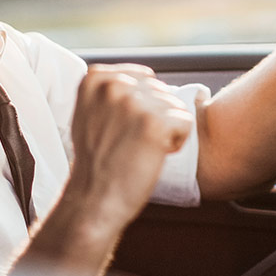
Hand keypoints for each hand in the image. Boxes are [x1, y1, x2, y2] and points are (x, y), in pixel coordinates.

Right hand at [64, 64, 193, 231]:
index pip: (144, 77)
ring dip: (166, 130)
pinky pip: (185, 122)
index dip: (142, 106)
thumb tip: (146, 77)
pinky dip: (176, 142)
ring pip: (175, 106)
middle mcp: (113, 85)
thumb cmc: (97, 162)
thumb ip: (112, 90)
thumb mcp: (89, 113)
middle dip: (154, 117)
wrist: (94, 199)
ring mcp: (134, 103)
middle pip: (161, 91)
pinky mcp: (154, 123)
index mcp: (95, 78)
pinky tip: (153, 155)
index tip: (121, 128)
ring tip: (140, 149)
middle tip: (130, 142)